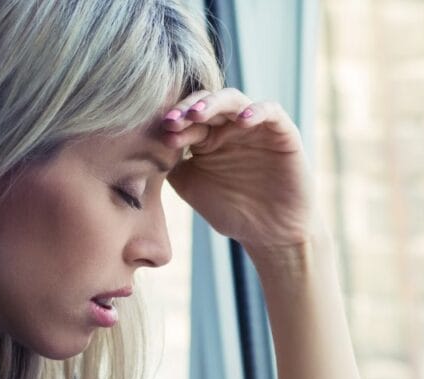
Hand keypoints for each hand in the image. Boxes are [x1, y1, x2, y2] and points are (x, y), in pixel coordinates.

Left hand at [162, 88, 318, 253]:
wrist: (270, 233)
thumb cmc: (231, 210)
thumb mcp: (191, 186)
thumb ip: (170, 163)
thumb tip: (141, 146)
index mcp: (207, 137)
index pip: (187, 118)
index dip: (174, 120)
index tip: (161, 130)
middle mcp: (230, 126)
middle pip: (207, 102)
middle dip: (188, 108)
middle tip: (173, 118)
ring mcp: (256, 126)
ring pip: (234, 100)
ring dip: (215, 103)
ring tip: (198, 114)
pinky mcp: (282, 131)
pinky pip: (271, 111)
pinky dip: (256, 111)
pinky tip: (242, 121)